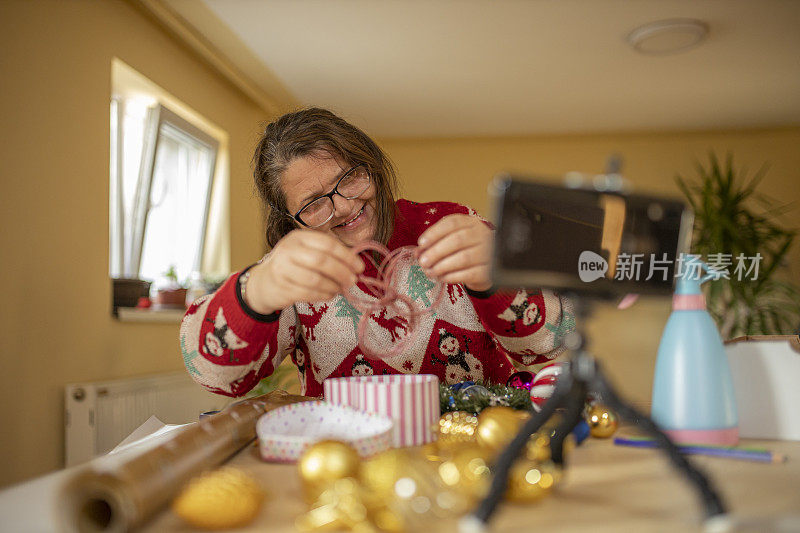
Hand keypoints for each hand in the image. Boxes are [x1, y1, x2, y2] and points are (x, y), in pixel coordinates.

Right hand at [244, 230, 363, 313]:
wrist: (263, 282)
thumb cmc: (292, 266)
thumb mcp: (306, 252)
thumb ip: (328, 255)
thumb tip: (355, 265)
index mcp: (299, 237)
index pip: (327, 244)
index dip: (347, 256)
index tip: (359, 267)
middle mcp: (288, 250)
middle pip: (322, 261)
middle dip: (342, 272)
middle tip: (353, 281)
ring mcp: (282, 269)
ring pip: (315, 279)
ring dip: (333, 286)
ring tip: (340, 289)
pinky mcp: (282, 287)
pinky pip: (308, 293)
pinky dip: (323, 295)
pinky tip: (329, 294)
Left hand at [416, 214, 492, 291]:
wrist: (487, 266)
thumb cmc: (465, 250)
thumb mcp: (452, 241)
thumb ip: (435, 243)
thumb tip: (418, 253)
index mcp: (471, 223)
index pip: (452, 223)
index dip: (434, 233)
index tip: (421, 243)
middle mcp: (482, 235)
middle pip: (457, 240)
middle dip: (436, 252)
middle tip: (423, 262)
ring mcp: (489, 252)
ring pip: (463, 258)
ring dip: (442, 266)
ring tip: (429, 272)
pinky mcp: (490, 271)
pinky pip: (469, 274)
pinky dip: (452, 277)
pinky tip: (442, 278)